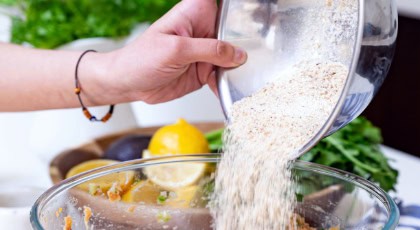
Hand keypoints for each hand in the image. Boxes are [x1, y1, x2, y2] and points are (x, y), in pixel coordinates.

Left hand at [101, 0, 246, 103]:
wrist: (129, 84)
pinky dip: (229, 84)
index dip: (237, 13)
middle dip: (245, 45)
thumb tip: (237, 53)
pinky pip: (224, 76)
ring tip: (248, 77)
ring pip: (232, 56)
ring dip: (239, 68)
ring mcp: (206, 51)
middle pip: (235, 33)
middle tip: (258, 56)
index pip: (222, 6)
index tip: (259, 15)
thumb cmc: (141, 59)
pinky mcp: (205, 70)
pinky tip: (233, 91)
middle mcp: (203, 30)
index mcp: (195, 12)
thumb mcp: (176, 50)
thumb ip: (209, 50)